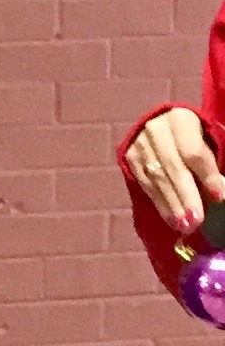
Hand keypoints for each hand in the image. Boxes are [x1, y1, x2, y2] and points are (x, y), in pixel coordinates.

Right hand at [125, 106, 224, 234]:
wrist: (164, 128)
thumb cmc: (195, 138)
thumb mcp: (209, 145)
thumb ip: (212, 168)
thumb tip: (218, 195)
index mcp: (181, 119)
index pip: (193, 152)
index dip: (207, 176)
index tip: (219, 198)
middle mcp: (156, 129)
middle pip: (172, 167)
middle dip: (186, 196)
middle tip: (197, 221)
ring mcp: (138, 143)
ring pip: (156, 178)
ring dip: (171, 205)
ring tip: (185, 226)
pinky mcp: (129, 157)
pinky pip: (145, 184)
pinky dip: (159, 204)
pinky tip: (171, 220)